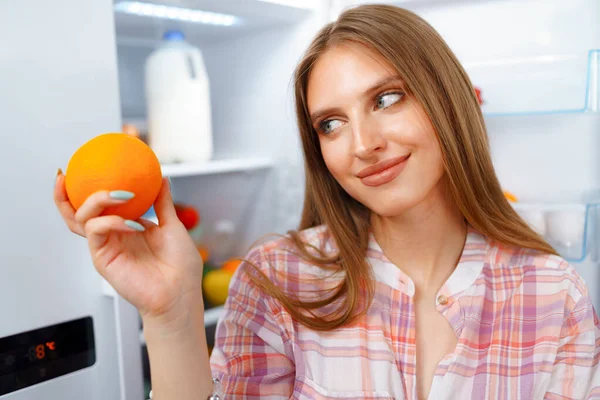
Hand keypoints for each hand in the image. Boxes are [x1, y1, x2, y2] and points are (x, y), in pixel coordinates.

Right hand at [53, 170, 203, 324]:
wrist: (180, 293)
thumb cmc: (180, 266)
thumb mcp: (173, 226)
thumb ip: (163, 203)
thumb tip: (162, 179)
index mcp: (126, 227)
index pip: (100, 206)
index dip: (87, 189)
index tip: (84, 167)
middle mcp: (112, 235)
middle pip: (77, 213)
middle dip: (66, 194)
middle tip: (67, 176)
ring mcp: (106, 246)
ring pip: (81, 218)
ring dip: (97, 200)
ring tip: (120, 194)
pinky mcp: (103, 258)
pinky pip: (96, 232)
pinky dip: (110, 222)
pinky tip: (131, 223)